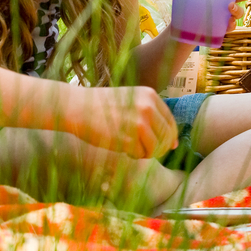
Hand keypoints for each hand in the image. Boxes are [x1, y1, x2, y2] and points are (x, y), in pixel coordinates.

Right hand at [63, 85, 177, 159]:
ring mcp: (138, 123)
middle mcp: (147, 107)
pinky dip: (133, 155)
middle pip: (167, 137)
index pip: (171, 123)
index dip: (170, 137)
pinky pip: (140, 154)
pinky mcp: (127, 138)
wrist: (76, 106)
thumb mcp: (130, 100)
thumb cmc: (101, 106)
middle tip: (146, 151)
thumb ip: (152, 116)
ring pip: (156, 148)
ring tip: (132, 148)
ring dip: (146, 153)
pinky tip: (122, 147)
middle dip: (159, 148)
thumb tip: (175, 144)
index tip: (165, 145)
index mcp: (150, 96)